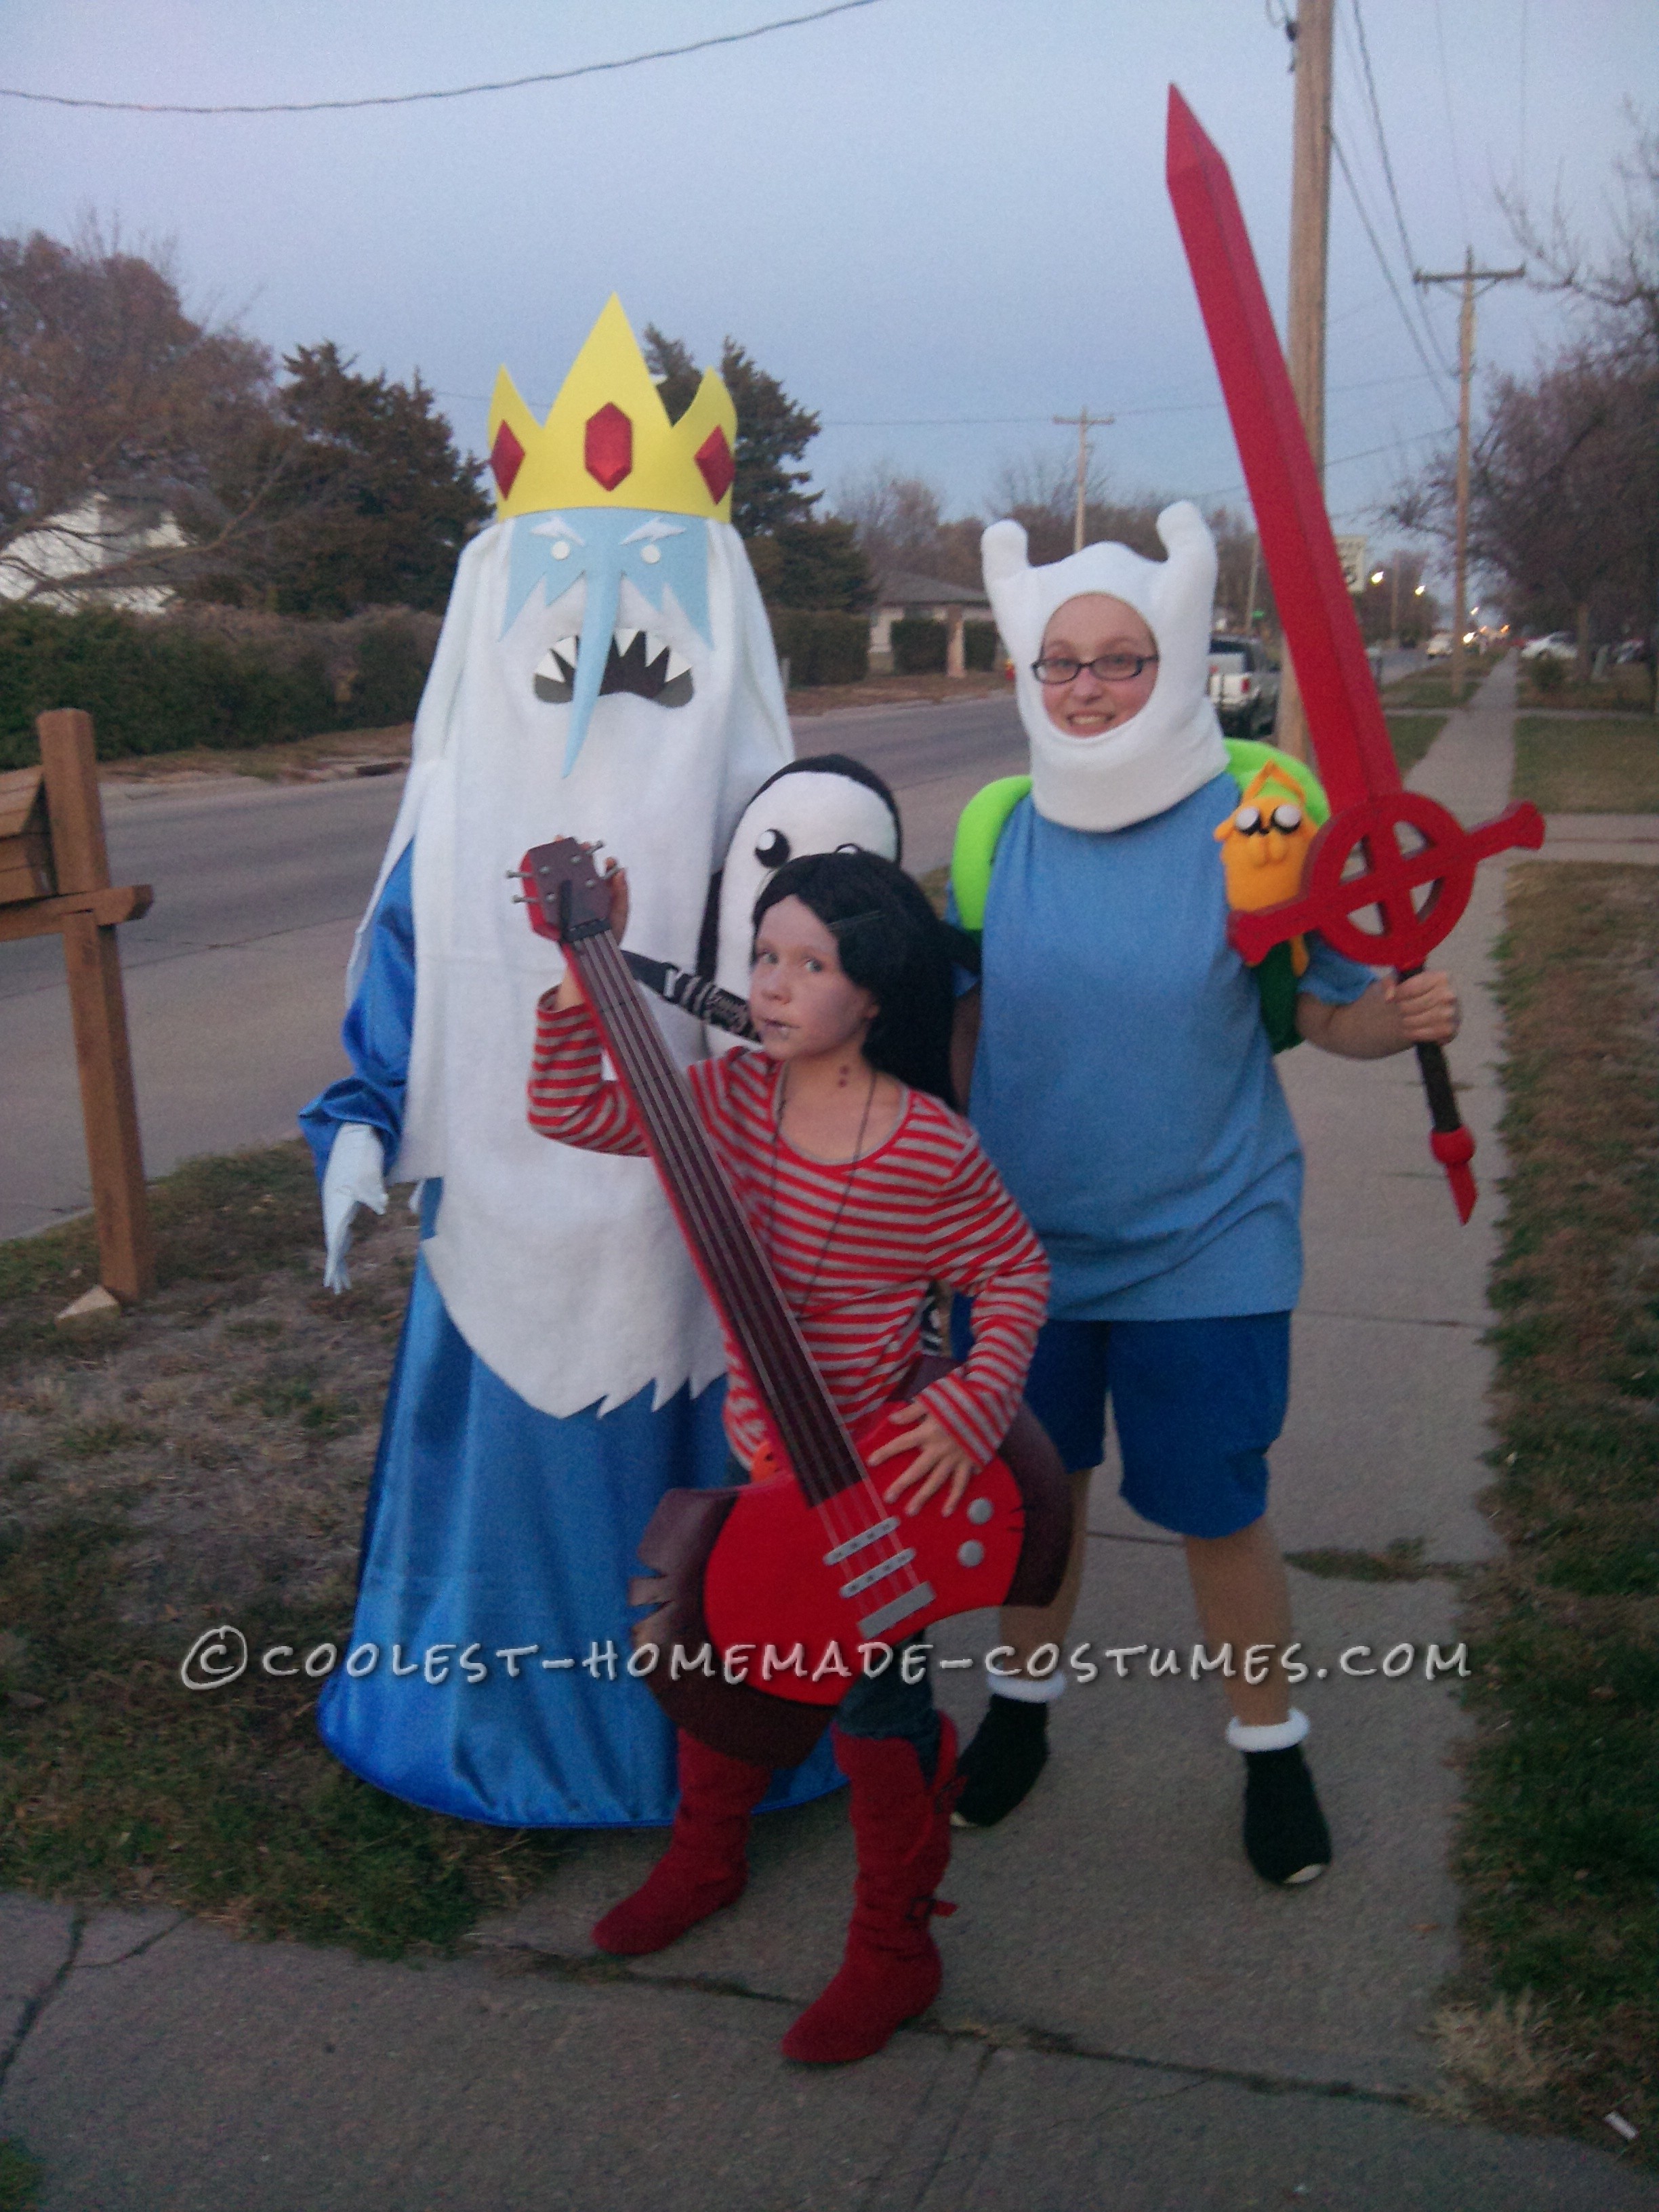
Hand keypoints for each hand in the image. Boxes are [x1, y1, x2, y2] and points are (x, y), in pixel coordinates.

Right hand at [321, 1123, 386, 1293]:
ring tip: (342, 1278)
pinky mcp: (345, 1197)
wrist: (356, 1132)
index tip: (331, 1282)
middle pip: (335, 1243)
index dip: (334, 1262)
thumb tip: (381, 1206)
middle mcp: (335, 1206)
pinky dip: (344, 1240)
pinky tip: (347, 1246)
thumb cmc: (363, 1153)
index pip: (335, 1240)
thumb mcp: (370, 1173)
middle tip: (338, 1290)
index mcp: (338, 1205)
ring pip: (338, 1234)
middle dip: (336, 1267)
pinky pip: (342, 1224)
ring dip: (340, 1256)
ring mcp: (339, 1202)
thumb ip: (373, 1192)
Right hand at [551, 858, 629, 1010]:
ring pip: (566, 878)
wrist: (593, 958)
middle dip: (578, 854)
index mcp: (603, 894)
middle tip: (577, 843)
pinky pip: (552, 894)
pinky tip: (544, 872)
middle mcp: (588, 894)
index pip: (604, 873)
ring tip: (559, 849)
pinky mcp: (559, 910)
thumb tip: (621, 871)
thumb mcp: (620, 914)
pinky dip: (547, 882)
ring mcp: (572, 901)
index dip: (605, 863)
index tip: (606, 858)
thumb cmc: (609, 936)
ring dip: (561, 863)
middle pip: (582, 870)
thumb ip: (622, 893)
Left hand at [867, 1403, 978, 1517]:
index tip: (871, 1462)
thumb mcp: (933, 1399)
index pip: (902, 1443)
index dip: (886, 1452)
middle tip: (888, 1498)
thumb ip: (912, 1411)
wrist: (989, 1403)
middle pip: (917, 1469)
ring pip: (936, 1481)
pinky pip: (961, 1483)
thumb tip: (892, 1419)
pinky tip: (946, 1511)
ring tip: (910, 1511)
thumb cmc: (958, 1399)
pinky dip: (954, 1498)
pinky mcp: (969, 1463)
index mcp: (928, 1431)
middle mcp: (939, 1448)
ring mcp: (955, 1458)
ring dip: (923, 1497)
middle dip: (902, 1484)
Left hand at [1385, 968, 1458, 1045]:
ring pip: (1421, 1020)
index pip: (1412, 988)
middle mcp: (1450, 995)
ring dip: (1407, 1023)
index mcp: (1442, 978)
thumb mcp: (1404, 980)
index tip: (1392, 998)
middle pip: (1415, 1005)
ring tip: (1402, 1021)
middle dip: (1402, 1009)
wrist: (1440, 1006)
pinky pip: (1429, 1035)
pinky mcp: (1450, 1030)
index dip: (1398, 994)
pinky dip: (1416, 1034)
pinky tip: (1410, 1031)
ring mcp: (1452, 1013)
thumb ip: (1390, 983)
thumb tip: (1388, 998)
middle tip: (1398, 1011)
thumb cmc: (1420, 990)